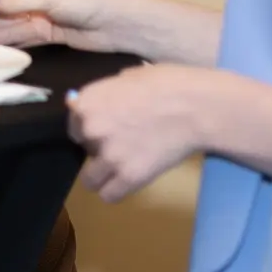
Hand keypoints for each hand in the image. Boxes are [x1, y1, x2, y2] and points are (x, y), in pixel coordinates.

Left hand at [66, 64, 215, 201]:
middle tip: (124, 141)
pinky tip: (129, 180)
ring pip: (90, 180)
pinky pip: (109, 195)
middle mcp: (91, 129)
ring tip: (123, 167)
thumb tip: (102, 101)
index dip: (90, 127)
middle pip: (83, 148)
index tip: (107, 127)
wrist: (196, 106)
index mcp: (88, 101)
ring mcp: (109, 156)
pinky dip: (117, 190)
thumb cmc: (168, 83)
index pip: (74, 124)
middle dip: (99, 147)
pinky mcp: (129, 177)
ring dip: (103, 174)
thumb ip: (109, 92)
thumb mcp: (129, 76)